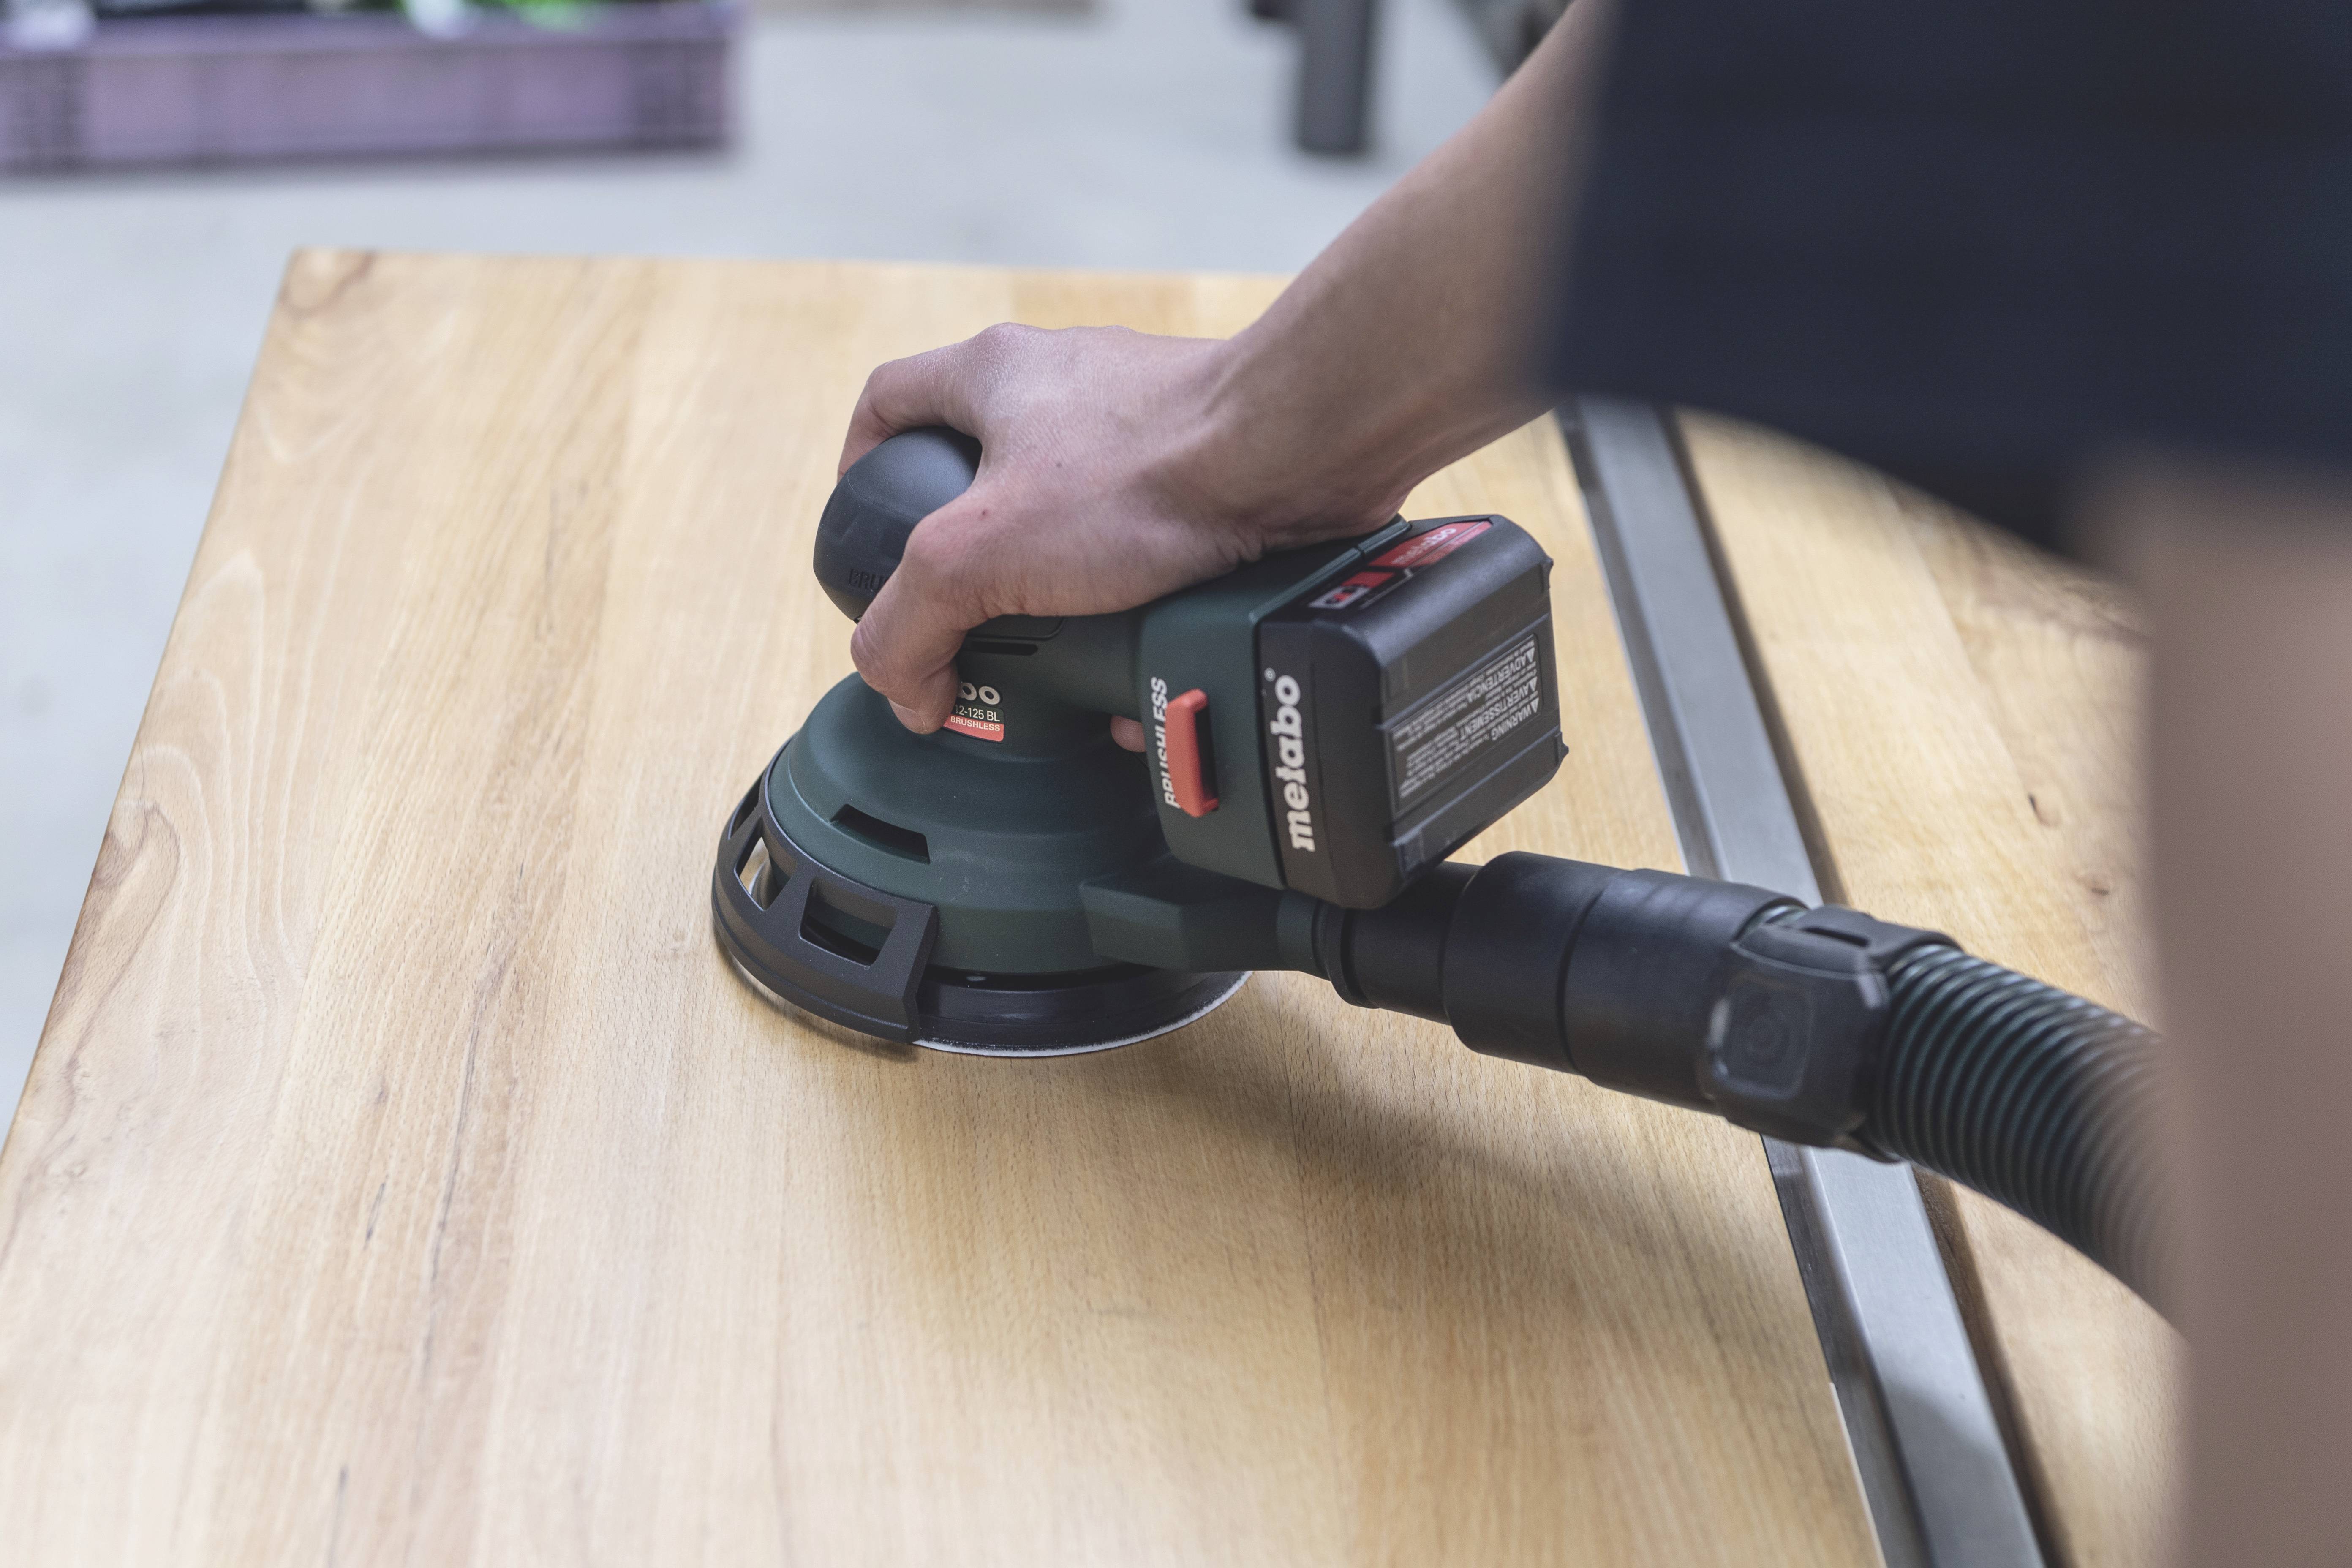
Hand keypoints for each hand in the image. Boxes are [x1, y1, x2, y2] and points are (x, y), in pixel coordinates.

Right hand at [837, 323, 1403, 739]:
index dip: (863, 465)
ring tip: (1069, 661)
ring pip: (1077, 517)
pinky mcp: (1210, 465)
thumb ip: (913, 621)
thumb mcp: (978, 554)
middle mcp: (1068, 385)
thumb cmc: (1144, 469)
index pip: (890, 402)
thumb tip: (904, 688)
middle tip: (975, 625)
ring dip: (1065, 595)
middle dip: (979, 559)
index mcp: (993, 375)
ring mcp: (1144, 421)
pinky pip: (1153, 543)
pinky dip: (1138, 605)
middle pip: (988, 471)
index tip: (867, 526)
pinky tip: (1146, 658)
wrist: (1295, 452)